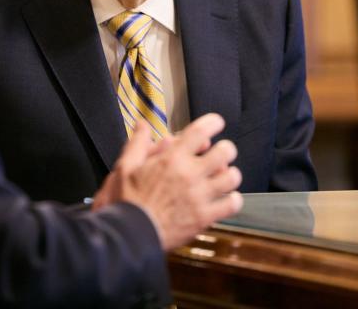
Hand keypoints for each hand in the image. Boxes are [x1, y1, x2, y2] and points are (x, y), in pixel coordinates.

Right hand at [92, 113, 242, 249]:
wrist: (130, 235)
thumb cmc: (126, 201)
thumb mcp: (125, 167)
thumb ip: (137, 143)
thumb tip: (142, 125)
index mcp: (172, 159)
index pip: (200, 132)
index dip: (213, 122)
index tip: (216, 122)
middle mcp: (190, 175)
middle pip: (225, 152)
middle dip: (225, 149)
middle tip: (221, 152)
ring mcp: (200, 197)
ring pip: (232, 178)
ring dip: (230, 174)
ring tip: (223, 176)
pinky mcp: (204, 218)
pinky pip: (232, 205)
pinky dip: (233, 200)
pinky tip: (225, 199)